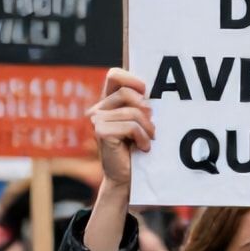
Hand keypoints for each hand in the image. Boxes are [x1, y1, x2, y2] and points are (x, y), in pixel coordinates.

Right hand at [87, 69, 154, 188]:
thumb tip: (150, 91)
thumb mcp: (144, 121)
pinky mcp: (100, 132)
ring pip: (131, 112)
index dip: (132, 79)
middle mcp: (99, 108)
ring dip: (147, 128)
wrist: (129, 176)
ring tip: (149, 140)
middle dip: (146, 110)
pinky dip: (142, 137)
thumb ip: (143, 103)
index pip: (115, 75)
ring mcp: (97, 120)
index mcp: (109, 101)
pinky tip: (142, 147)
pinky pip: (130, 126)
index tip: (146, 92)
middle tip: (152, 128)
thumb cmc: (139, 146)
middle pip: (127, 92)